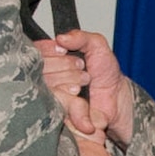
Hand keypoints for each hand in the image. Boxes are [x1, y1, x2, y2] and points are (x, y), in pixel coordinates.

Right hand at [51, 30, 134, 145]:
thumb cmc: (104, 72)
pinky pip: (62, 111)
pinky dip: (78, 109)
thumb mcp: (97, 46)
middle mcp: (46, 79)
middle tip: (83, 73)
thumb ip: (81, 37)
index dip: (54, 53)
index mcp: (50, 59)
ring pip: (52, 92)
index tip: (68, 54)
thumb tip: (61, 38)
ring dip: (74, 86)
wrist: (117, 99)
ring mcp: (51, 100)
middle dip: (68, 70)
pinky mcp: (59, 118)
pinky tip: (85, 104)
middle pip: (43, 73)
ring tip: (85, 87)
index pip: (38, 53)